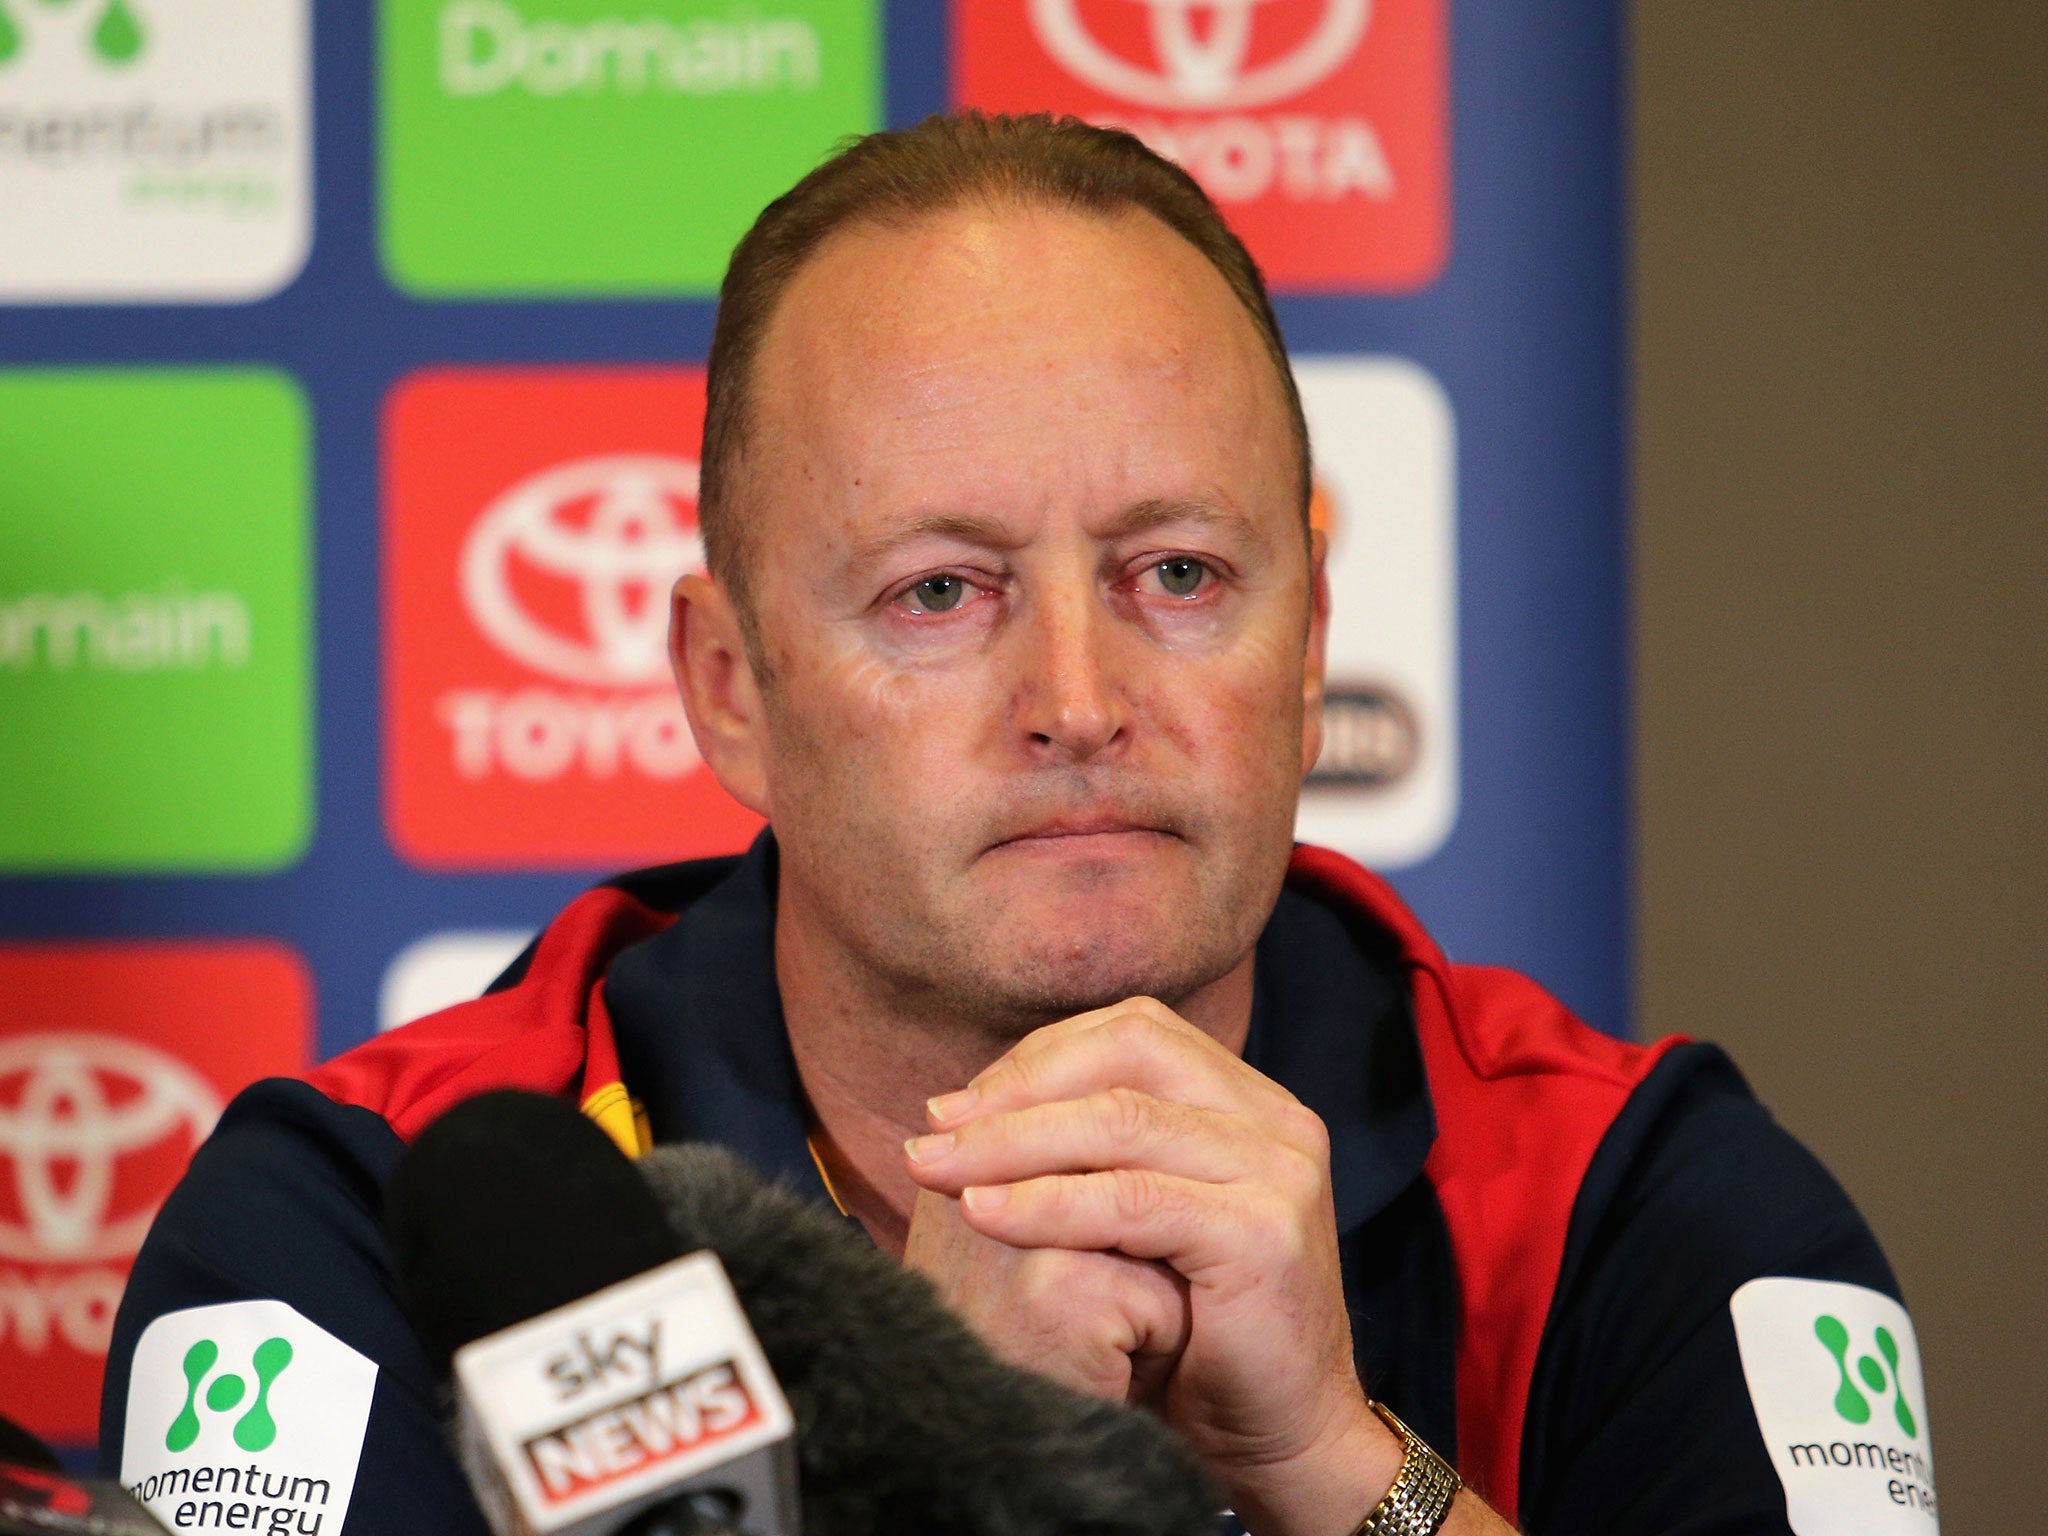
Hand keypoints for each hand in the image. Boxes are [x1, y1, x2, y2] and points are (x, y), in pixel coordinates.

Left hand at [903, 996, 1400, 1535]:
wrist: (1280, 1439)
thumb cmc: (1192, 1336)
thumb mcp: (1136, 1219)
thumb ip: (1090, 1151)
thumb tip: (963, 1106)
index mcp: (1249, 1101)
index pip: (1131, 1033)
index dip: (1036, 1059)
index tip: (952, 1106)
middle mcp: (1275, 1120)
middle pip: (1128, 1055)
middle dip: (1017, 1088)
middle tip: (932, 1129)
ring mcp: (1278, 1169)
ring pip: (1121, 1121)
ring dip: (1011, 1140)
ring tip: (935, 1166)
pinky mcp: (1263, 1231)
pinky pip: (1132, 1200)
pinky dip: (1047, 1202)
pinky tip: (982, 1215)